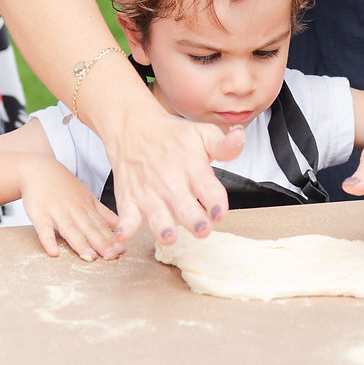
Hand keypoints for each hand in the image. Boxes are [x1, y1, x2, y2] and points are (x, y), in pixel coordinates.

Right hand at [18, 154, 121, 260]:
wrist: (39, 170)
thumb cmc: (63, 186)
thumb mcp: (87, 197)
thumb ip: (102, 213)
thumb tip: (120, 227)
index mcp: (87, 207)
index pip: (101, 226)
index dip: (111, 239)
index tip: (120, 251)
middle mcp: (74, 210)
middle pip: (89, 228)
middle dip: (101, 243)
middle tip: (111, 256)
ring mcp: (57, 211)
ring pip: (70, 229)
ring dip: (80, 243)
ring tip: (89, 257)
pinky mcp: (39, 213)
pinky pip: (44, 228)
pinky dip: (48, 240)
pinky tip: (53, 252)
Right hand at [105, 98, 245, 246]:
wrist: (134, 128)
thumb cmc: (172, 137)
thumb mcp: (203, 134)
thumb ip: (225, 145)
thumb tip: (240, 136)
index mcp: (193, 168)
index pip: (209, 190)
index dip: (217, 203)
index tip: (219, 212)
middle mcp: (171, 183)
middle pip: (186, 208)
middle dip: (195, 222)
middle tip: (202, 229)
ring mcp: (149, 193)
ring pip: (157, 217)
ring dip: (163, 228)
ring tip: (169, 236)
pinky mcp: (130, 200)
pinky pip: (126, 217)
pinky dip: (123, 227)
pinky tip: (123, 234)